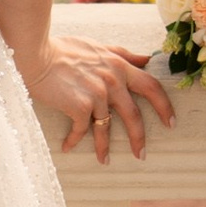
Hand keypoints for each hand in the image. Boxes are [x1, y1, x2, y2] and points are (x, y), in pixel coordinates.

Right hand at [21, 36, 175, 162]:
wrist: (35, 54)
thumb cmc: (60, 48)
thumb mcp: (96, 45)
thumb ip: (121, 53)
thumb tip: (146, 58)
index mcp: (119, 65)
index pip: (151, 85)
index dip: (164, 105)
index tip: (170, 122)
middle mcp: (112, 80)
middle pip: (134, 114)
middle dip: (140, 137)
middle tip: (142, 154)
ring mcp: (97, 94)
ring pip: (106, 127)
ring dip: (104, 147)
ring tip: (104, 161)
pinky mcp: (80, 105)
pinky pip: (82, 129)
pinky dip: (74, 140)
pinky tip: (67, 147)